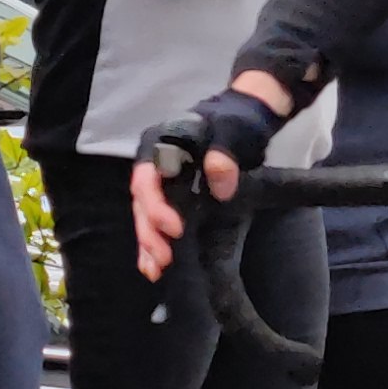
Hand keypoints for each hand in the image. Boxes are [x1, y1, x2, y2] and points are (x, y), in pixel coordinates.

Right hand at [126, 79, 292, 280]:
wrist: (245, 118)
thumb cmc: (236, 121)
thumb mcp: (233, 131)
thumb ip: (224, 155)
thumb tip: (221, 184)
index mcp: (161, 142)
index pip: (147, 177)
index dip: (156, 206)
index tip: (176, 229)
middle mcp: (153, 162)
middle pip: (141, 201)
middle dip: (149, 233)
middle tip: (164, 259)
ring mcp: (161, 180)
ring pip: (145, 215)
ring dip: (148, 243)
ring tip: (155, 270)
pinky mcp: (171, 194)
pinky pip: (156, 220)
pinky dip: (154, 242)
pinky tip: (154, 266)